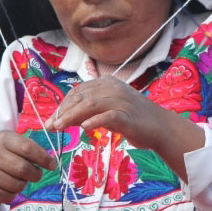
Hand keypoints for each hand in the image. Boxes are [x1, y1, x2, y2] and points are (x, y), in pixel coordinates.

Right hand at [0, 130, 56, 204]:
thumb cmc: (1, 152)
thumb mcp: (11, 141)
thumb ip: (30, 148)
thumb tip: (51, 162)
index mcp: (2, 139)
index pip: (27, 148)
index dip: (43, 158)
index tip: (52, 165)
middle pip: (23, 169)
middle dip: (36, 174)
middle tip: (37, 174)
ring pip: (17, 185)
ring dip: (24, 184)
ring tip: (19, 178)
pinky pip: (9, 196)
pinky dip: (13, 193)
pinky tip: (8, 185)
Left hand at [45, 76, 164, 149]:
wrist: (161, 127)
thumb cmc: (134, 119)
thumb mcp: (109, 110)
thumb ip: (90, 110)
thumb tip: (66, 118)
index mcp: (107, 83)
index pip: (79, 91)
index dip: (63, 105)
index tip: (52, 119)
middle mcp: (113, 88)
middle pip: (81, 97)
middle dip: (63, 112)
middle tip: (50, 126)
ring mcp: (121, 100)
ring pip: (90, 105)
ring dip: (71, 116)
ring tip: (59, 127)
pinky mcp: (128, 115)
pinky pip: (108, 116)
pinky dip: (95, 121)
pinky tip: (84, 127)